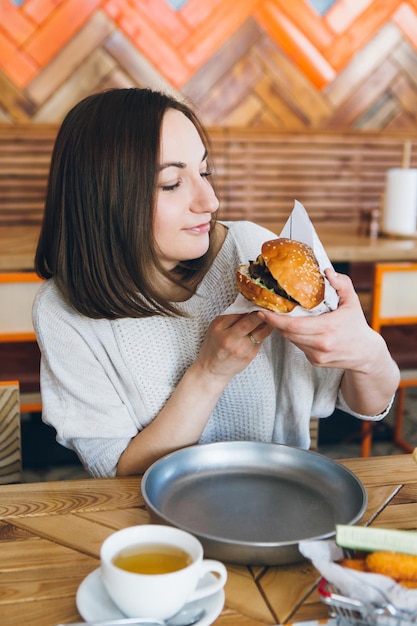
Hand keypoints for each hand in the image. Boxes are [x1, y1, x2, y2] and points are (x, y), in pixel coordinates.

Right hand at [194, 312, 271, 381]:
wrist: (212, 370)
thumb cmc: (213, 346)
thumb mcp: (215, 328)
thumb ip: (229, 317)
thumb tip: (247, 306)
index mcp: (220, 328)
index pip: (239, 313)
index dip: (251, 306)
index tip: (258, 301)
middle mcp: (231, 339)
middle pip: (252, 321)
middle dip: (262, 312)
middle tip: (268, 306)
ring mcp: (242, 348)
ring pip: (262, 331)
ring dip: (268, 322)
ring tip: (272, 316)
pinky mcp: (251, 355)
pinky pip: (262, 340)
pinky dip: (265, 332)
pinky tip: (267, 327)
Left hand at [257, 268, 380, 372]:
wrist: (365, 354)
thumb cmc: (357, 325)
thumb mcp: (352, 302)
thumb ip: (341, 284)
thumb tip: (327, 271)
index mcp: (328, 328)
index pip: (293, 326)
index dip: (275, 319)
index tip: (262, 311)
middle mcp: (321, 345)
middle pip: (288, 333)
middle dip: (274, 322)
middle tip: (263, 311)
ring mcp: (317, 355)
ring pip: (291, 340)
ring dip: (283, 329)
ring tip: (275, 317)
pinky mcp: (315, 361)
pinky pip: (298, 346)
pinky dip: (294, 337)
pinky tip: (293, 327)